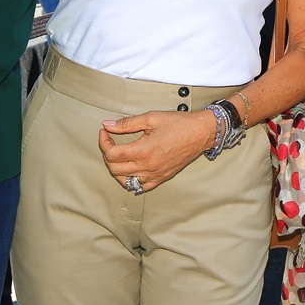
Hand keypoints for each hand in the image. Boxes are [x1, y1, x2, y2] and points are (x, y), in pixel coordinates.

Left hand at [99, 109, 217, 192]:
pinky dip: (131, 180)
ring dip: (116, 168)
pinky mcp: (161, 178)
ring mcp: (155, 175)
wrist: (201, 133)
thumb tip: (108, 125)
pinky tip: (131, 169)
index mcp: (143, 151)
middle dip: (107, 154)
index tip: (105, 132)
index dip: (103, 142)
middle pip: (114, 169)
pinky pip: (140, 187)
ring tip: (119, 155)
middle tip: (110, 141)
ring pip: (124, 181)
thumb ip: (127, 123)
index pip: (112, 154)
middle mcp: (148, 167)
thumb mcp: (151, 118)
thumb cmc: (179, 124)